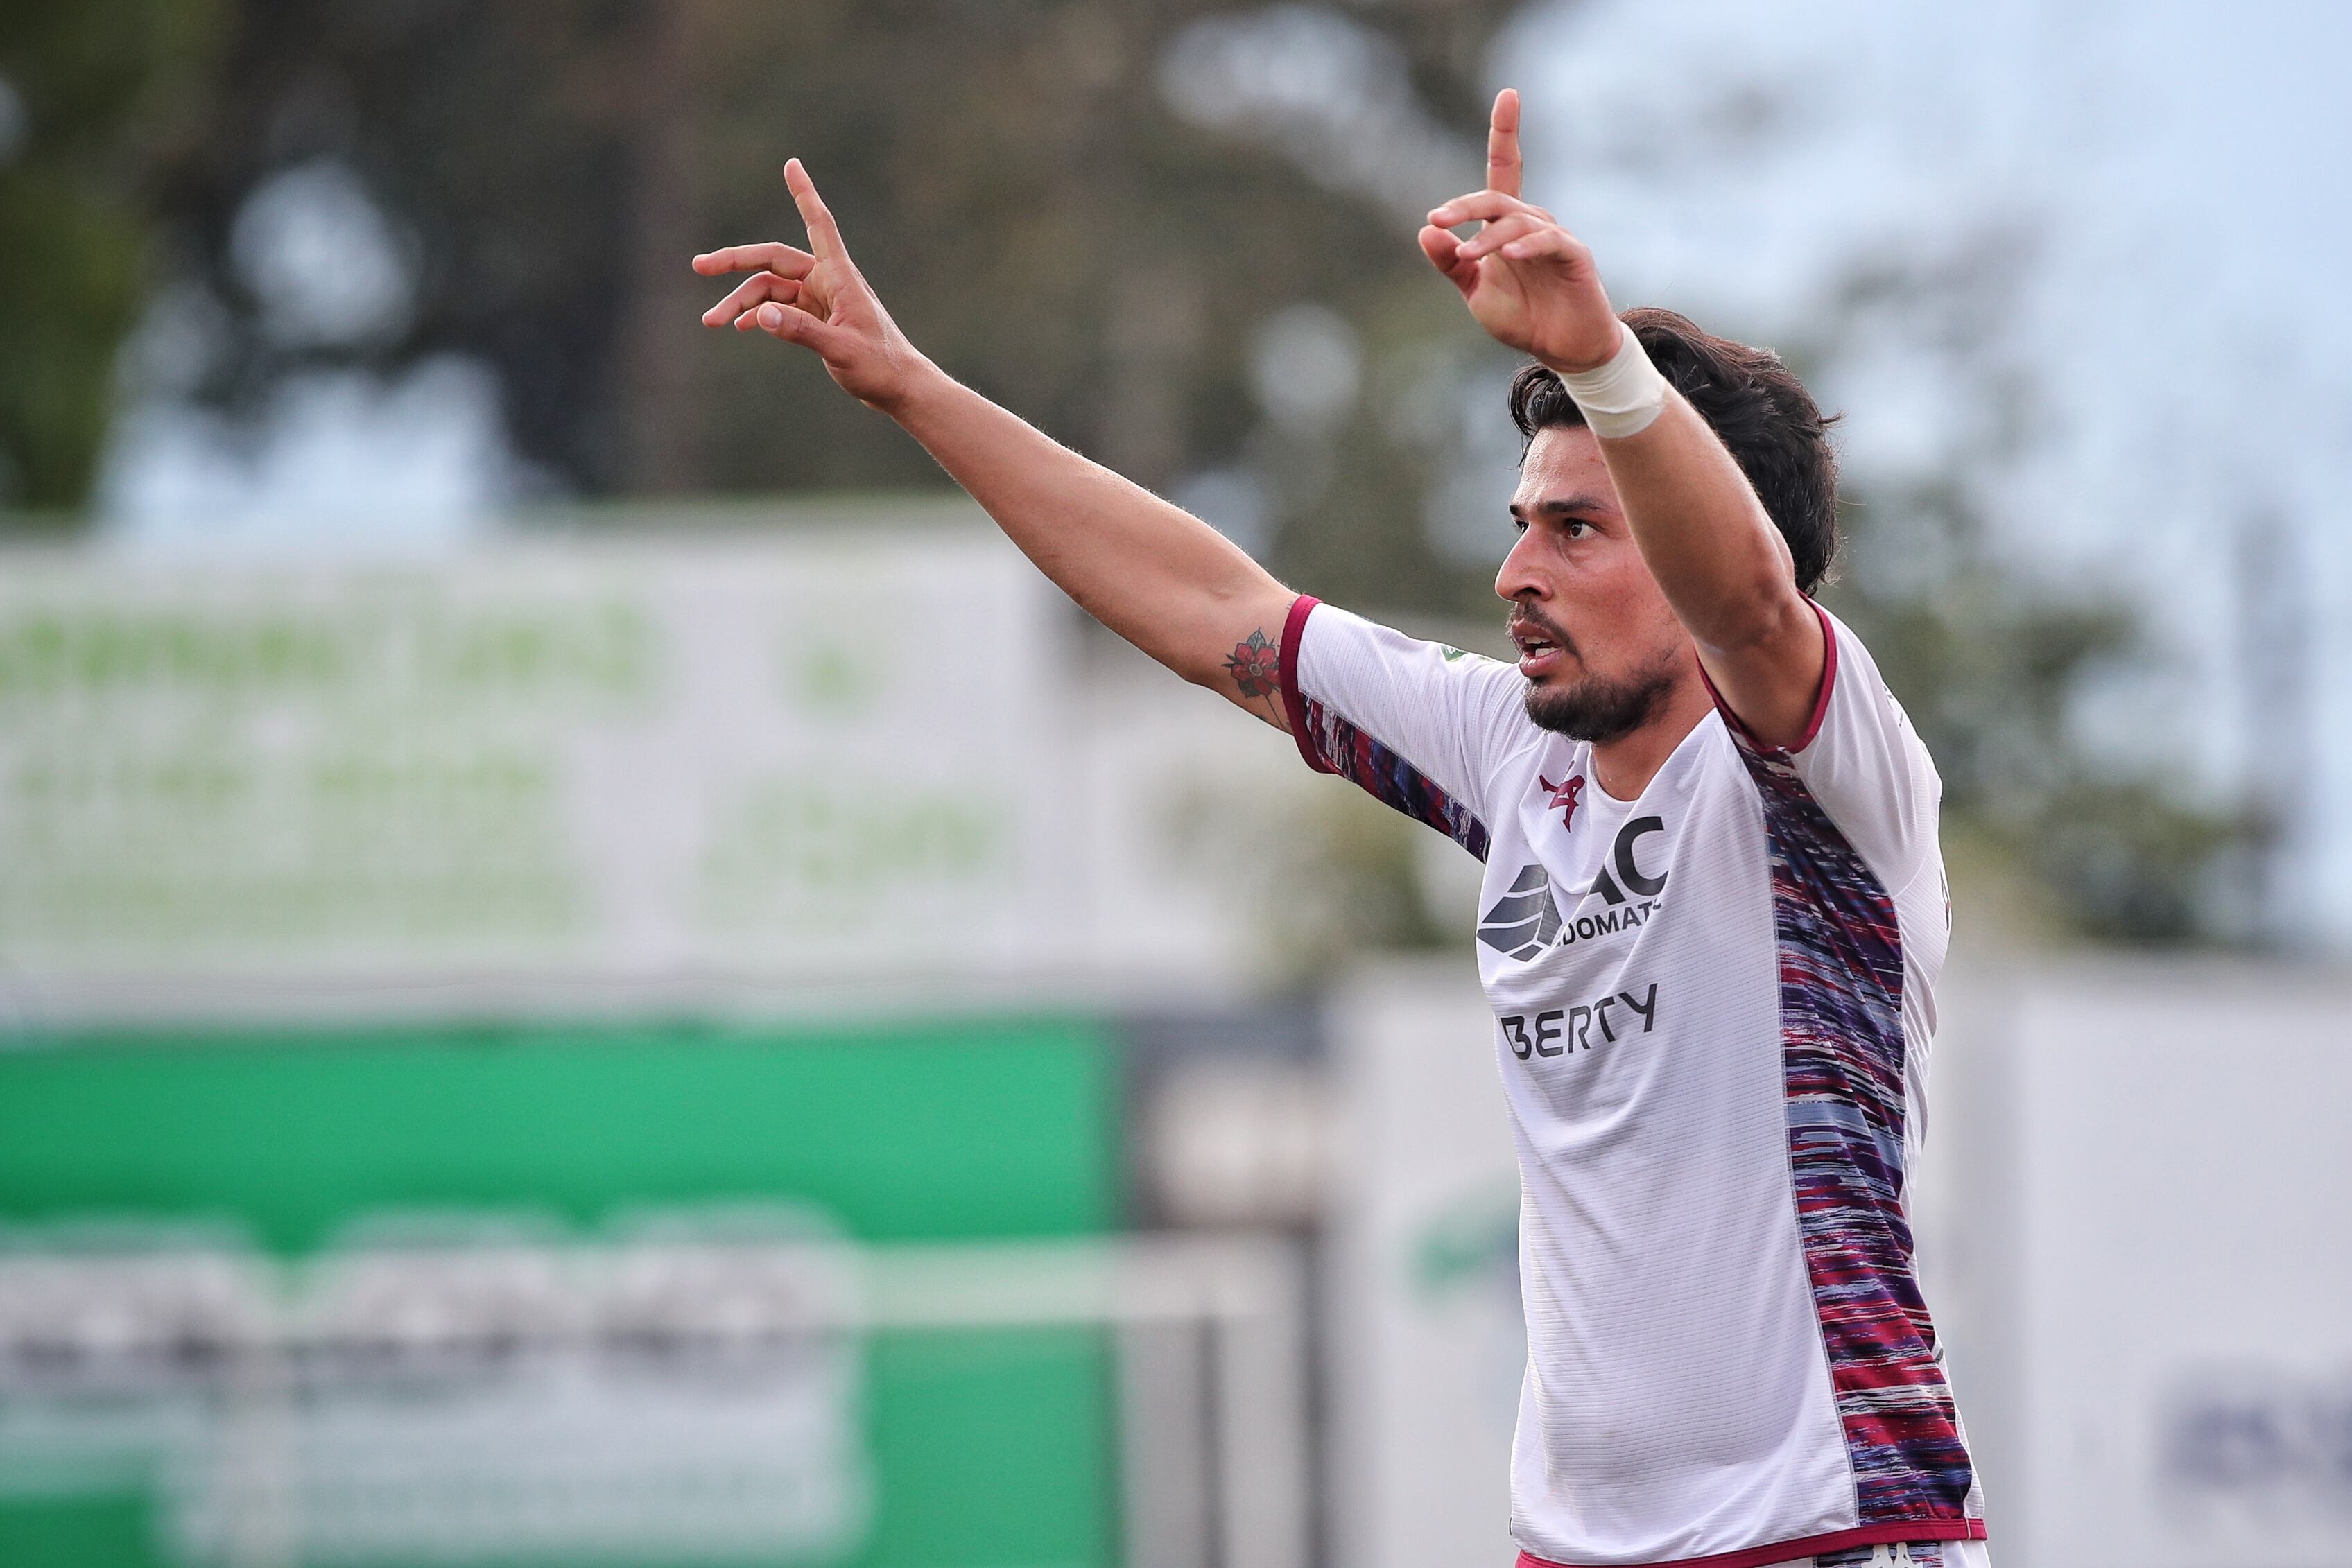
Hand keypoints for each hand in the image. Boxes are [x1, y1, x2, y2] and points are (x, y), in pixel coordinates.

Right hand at [693, 159, 930, 410]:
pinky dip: (758, 315)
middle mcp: (827, 281)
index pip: (819, 225)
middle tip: (699, 266)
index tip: (792, 165)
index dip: (804, 194)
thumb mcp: (840, 350)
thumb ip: (801, 331)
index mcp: (839, 277)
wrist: (899, 388)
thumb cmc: (880, 365)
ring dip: (741, 303)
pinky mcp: (816, 318)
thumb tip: (761, 315)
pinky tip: (739, 326)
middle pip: (773, 260)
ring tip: (711, 321)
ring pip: (770, 289)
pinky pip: (779, 309)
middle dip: (735, 262)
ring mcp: (820, 299)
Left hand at [1419, 90, 1620, 373]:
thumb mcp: (1475, 291)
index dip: (1506, 133)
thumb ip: (1451, 262)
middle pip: (1498, 198)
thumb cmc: (1522, 315)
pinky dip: (1528, 245)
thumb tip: (1425, 229)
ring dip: (1489, 237)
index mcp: (1507, 224)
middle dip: (1466, 206)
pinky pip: (1550, 241)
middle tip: (1438, 218)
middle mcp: (1532, 222)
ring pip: (1518, 222)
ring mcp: (1555, 237)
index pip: (1505, 169)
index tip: (1508, 94)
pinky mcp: (1574, 257)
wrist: (1562, 348)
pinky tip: (1511, 253)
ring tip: (1466, 254)